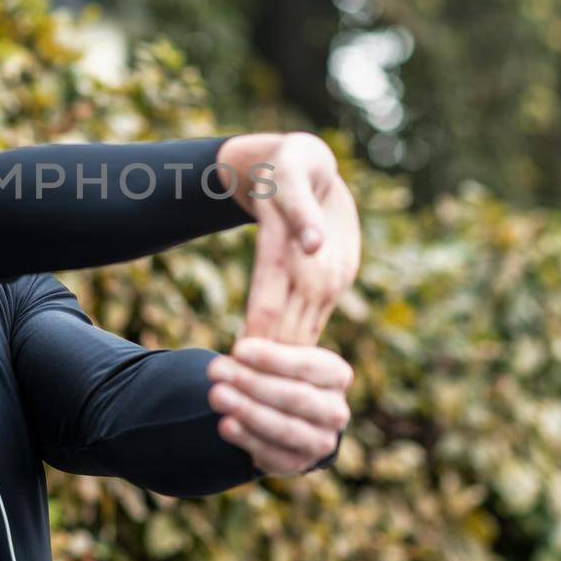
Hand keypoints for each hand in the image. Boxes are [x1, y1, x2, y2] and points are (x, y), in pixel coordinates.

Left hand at [205, 337, 352, 474]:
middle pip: (295, 397)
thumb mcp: (276, 353)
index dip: (271, 358)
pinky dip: (247, 439)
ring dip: (247, 411)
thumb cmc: (274, 373)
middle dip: (252, 382)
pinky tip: (226, 425)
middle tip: (216, 370)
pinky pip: (273, 454)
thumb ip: (265, 344)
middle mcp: (335, 410)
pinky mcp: (298, 463)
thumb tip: (243, 342)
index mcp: (336, 375)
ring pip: (285, 427)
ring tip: (216, 396)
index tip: (238, 349)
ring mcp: (321, 441)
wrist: (281, 413)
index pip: (306, 365)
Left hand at [209, 132, 362, 473]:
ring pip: (299, 336)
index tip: (230, 369)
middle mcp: (323, 277)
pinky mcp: (330, 288)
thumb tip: (312, 244)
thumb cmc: (286, 166)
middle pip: (286, 333)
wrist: (310, 163)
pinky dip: (290, 353)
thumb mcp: (288, 176)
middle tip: (231, 396)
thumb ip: (298, 211)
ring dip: (277, 368)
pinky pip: (308, 328)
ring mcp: (330, 285)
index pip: (271, 309)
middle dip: (262, 365)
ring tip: (248, 397)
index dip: (252, 341)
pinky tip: (272, 377)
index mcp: (309, 256)